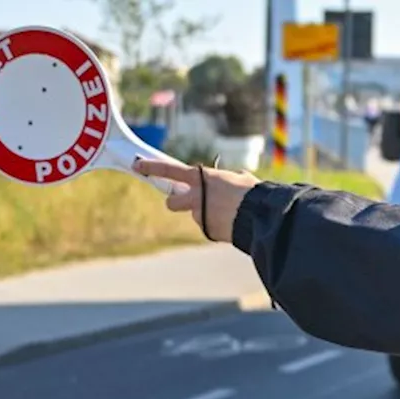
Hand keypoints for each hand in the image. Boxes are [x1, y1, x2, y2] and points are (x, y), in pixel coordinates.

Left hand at [133, 158, 262, 242]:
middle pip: (172, 202)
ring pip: (197, 216)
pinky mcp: (208, 230)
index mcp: (202, 178)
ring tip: (230, 214)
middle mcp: (196, 197)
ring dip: (206, 216)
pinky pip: (210, 227)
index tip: (138, 167)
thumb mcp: (240, 179)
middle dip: (177, 202)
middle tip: (189, 202)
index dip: (153, 167)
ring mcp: (200, 215)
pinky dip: (219, 226)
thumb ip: (229, 178)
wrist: (260, 216)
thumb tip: (233, 178)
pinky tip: (234, 224)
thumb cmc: (254, 193)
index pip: (170, 170)